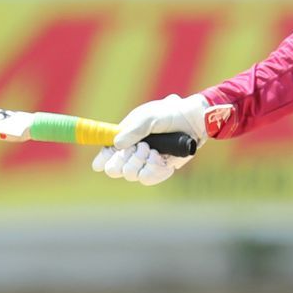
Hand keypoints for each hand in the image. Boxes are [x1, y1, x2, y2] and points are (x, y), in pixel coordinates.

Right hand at [92, 92, 208, 185]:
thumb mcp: (149, 118)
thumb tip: (116, 145)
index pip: (107, 152)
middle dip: (124, 160)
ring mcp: (145, 162)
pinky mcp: (159, 169)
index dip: (102, 159)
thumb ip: (133, 130)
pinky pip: (148, 179)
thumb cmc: (169, 114)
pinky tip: (161, 159)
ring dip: (140, 163)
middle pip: (115, 169)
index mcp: (125, 136)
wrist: (193, 120)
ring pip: (131, 175)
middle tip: (141, 147)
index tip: (99, 164)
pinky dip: (153, 170)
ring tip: (153, 151)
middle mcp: (132, 151)